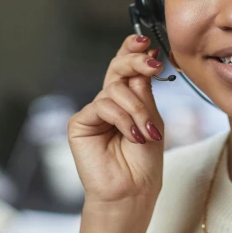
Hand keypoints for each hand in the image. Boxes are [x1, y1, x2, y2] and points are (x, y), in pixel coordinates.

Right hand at [67, 35, 164, 203]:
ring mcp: (94, 111)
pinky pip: (103, 106)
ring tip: (146, 133)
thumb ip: (143, 90)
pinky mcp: (80, 123)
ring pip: (115, 90)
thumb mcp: (152, 118)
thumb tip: (143, 57)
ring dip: (136, 110)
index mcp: (127, 98)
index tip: (146, 41)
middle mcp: (109, 101)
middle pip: (117, 68)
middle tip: (152, 63)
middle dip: (134, 61)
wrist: (133, 191)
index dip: (133, 50)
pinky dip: (122, 119)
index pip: (126, 67)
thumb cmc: (144, 161)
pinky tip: (132, 136)